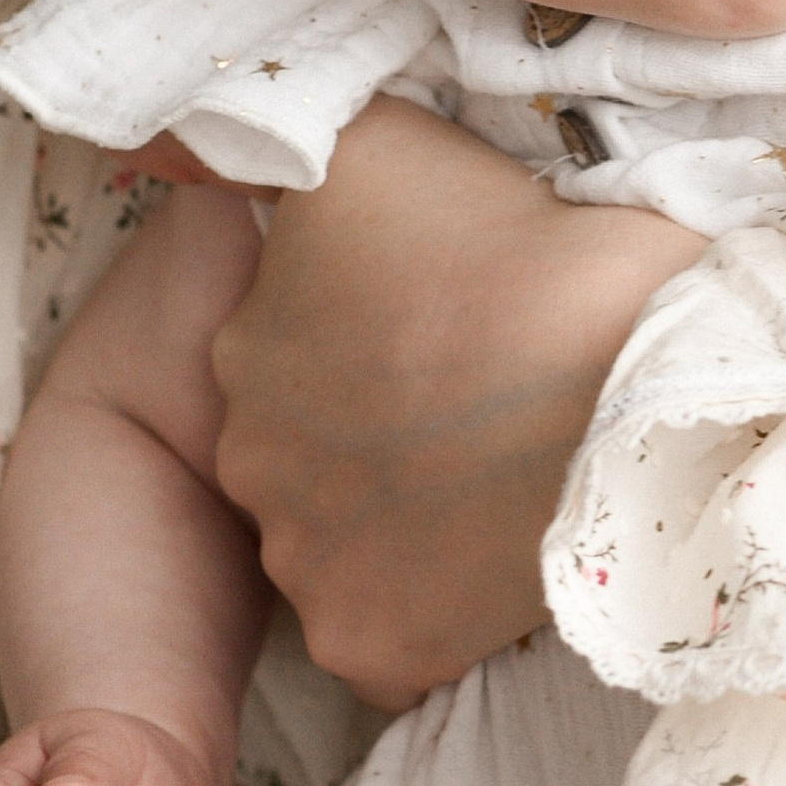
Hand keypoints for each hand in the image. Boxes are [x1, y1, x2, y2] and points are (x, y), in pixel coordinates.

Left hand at [210, 99, 700, 709]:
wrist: (627, 374)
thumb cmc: (516, 244)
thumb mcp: (373, 146)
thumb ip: (269, 139)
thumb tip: (158, 145)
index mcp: (245, 346)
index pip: (300, 357)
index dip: (384, 345)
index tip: (458, 332)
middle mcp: (249, 460)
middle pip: (317, 460)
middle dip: (384, 446)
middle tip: (485, 413)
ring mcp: (303, 562)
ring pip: (352, 552)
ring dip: (412, 534)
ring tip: (506, 489)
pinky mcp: (368, 646)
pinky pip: (395, 646)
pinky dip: (440, 620)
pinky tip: (497, 572)